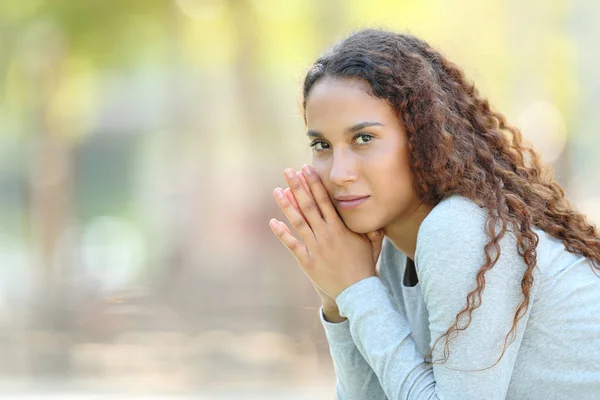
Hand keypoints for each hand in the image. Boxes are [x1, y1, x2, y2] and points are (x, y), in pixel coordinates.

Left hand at [270, 164, 383, 298]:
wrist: (357, 292)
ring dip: (287, 205)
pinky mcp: (307, 262)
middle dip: (298, 187)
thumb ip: (373, 228)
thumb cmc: (365, 266)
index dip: (314, 184)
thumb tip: (378, 217)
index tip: (306, 170)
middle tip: (288, 172)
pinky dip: (282, 233)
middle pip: (309, 206)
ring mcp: (315, 248)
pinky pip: (292, 245)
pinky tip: (273, 222)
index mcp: (340, 228)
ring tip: (277, 191)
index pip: (324, 200)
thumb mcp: (372, 244)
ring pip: (298, 222)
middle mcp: (326, 234)